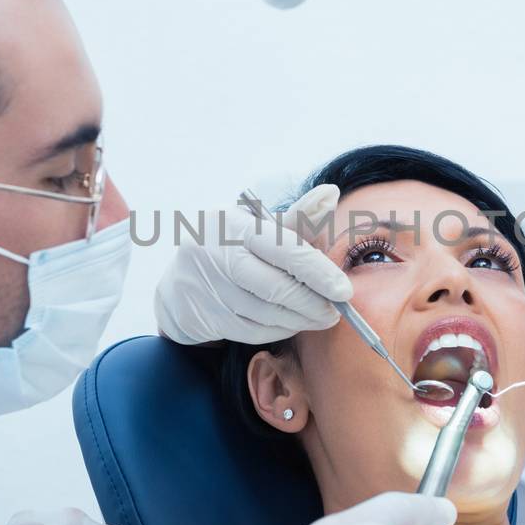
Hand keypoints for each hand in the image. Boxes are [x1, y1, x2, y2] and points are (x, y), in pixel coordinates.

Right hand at [154, 184, 352, 344]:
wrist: (180, 282)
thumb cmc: (232, 249)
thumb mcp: (259, 227)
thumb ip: (297, 218)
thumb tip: (331, 194)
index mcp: (232, 223)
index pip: (281, 247)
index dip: (316, 271)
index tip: (344, 290)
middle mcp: (213, 253)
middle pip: (274, 286)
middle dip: (311, 303)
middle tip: (335, 311)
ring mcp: (204, 287)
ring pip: (265, 313)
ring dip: (299, 320)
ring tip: (319, 317)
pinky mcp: (202, 316)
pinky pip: (251, 330)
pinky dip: (278, 329)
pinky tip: (292, 323)